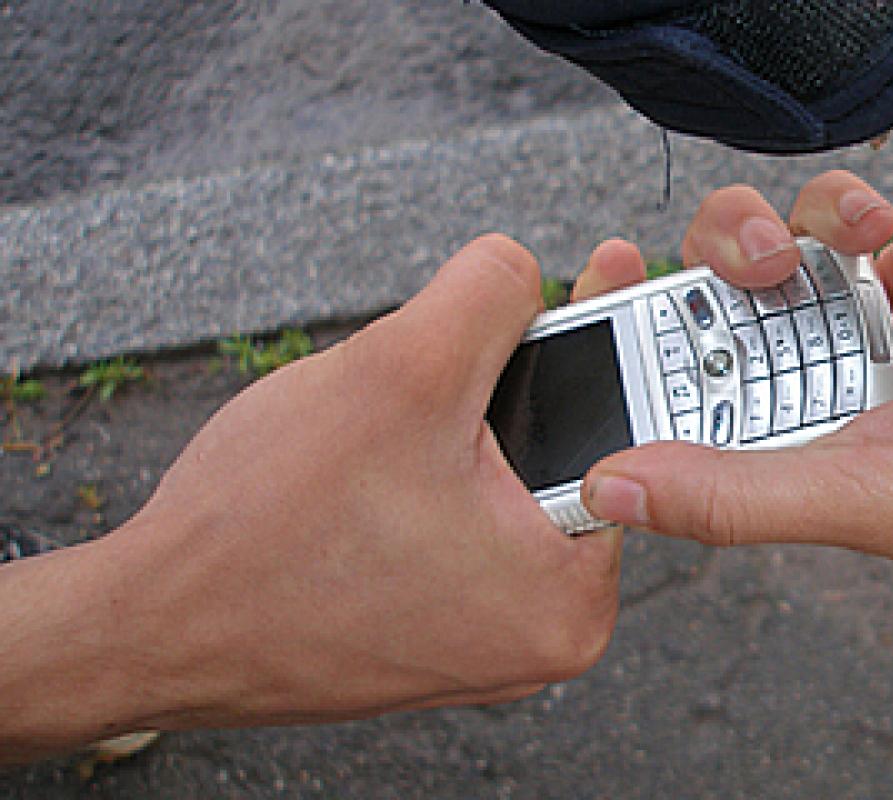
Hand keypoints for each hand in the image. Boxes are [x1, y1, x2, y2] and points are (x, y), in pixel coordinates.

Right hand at [2, 236, 622, 756]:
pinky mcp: (435, 633)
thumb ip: (489, 294)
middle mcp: (547, 633)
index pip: (621, 435)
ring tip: (380, 424)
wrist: (151, 624)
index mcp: (572, 596)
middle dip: (507, 386)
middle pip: (561, 458)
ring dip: (456, 428)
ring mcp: (488, 639)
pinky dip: (427, 475)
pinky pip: (460, 524)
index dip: (604, 336)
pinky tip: (365, 464)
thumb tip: (524, 265)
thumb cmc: (265, 528)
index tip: (609, 269)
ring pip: (502, 485)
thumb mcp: (400, 370)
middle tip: (453, 352)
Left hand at [577, 171, 892, 565]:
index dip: (636, 317)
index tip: (618, 263)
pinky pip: (892, 244)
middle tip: (764, 252)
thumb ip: (733, 491)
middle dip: (735, 248)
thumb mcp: (858, 493)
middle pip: (727, 290)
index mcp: (781, 448)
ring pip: (805, 248)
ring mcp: (878, 346)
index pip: (672, 375)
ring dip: (828, 228)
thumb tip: (610, 484)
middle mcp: (819, 394)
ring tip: (870, 240)